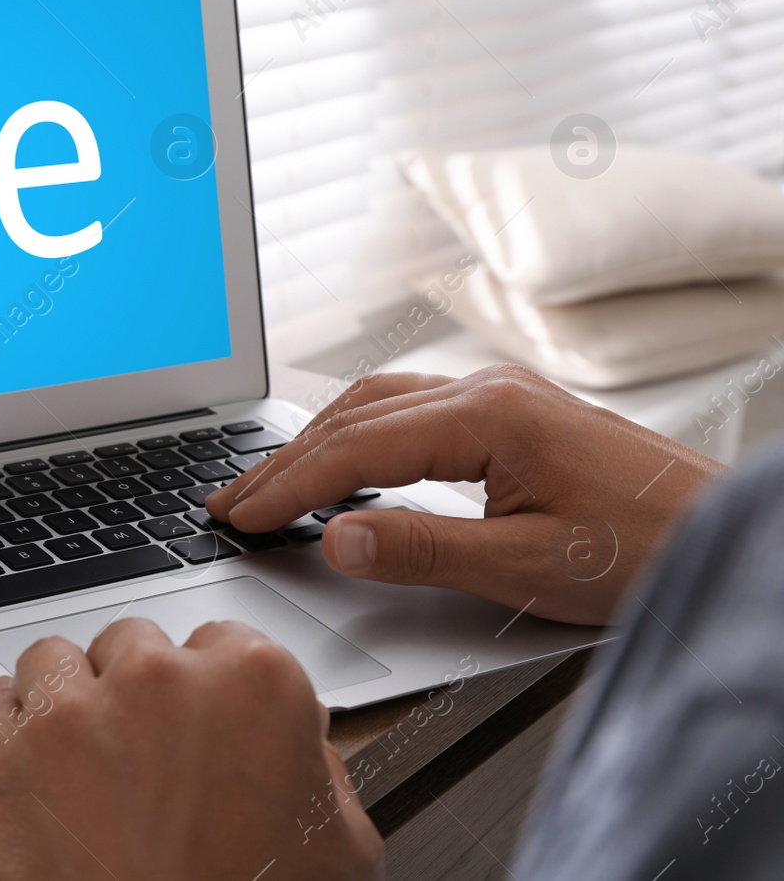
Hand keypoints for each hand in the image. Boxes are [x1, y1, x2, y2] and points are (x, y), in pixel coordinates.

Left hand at [0, 619, 382, 880]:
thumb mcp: (340, 846)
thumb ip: (320, 766)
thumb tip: (300, 740)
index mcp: (253, 684)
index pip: (221, 641)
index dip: (209, 689)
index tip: (199, 720)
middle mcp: (159, 680)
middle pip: (133, 645)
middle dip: (136, 691)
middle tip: (144, 758)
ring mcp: (72, 716)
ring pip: (55, 661)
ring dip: (68, 701)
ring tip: (84, 763)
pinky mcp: (3, 760)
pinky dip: (10, 730)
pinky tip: (37, 768)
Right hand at [206, 365, 728, 624]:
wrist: (725, 530)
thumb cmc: (646, 550)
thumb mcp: (528, 566)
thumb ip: (422, 549)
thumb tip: (333, 539)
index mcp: (486, 416)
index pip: (355, 448)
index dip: (288, 485)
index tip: (238, 516)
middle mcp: (488, 389)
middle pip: (355, 413)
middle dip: (284, 458)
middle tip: (229, 499)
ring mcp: (501, 395)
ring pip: (378, 402)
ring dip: (317, 440)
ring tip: (269, 482)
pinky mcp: (513, 413)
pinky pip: (410, 410)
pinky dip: (358, 435)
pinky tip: (345, 463)